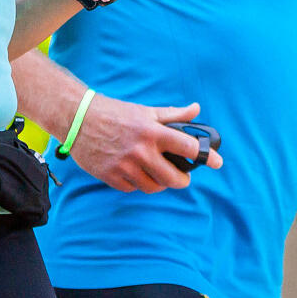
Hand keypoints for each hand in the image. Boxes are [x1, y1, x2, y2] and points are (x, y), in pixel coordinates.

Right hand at [72, 95, 223, 192]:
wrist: (79, 119)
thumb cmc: (116, 113)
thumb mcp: (146, 111)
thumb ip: (173, 115)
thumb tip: (196, 109)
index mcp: (153, 132)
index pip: (188, 147)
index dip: (206, 156)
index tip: (217, 162)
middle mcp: (141, 151)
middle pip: (173, 179)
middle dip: (183, 180)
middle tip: (184, 177)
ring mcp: (125, 166)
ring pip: (153, 187)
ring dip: (159, 183)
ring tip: (158, 174)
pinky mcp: (111, 176)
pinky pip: (133, 188)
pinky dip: (138, 183)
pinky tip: (136, 173)